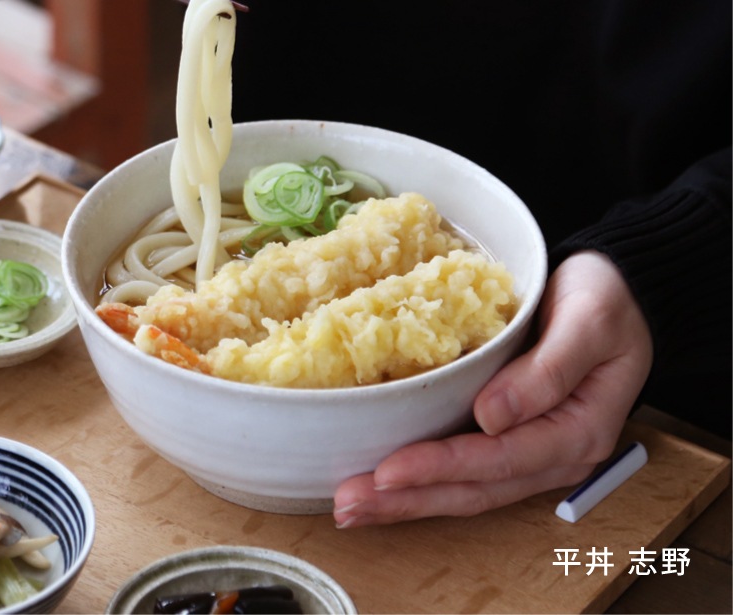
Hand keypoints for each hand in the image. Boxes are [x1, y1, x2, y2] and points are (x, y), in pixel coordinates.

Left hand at [333, 250, 653, 526]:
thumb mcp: (590, 321)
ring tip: (349, 507)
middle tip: (347, 503)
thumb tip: (492, 416)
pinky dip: (418, 482)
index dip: (440, 468)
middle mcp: (552, 456)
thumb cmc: (605, 300)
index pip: (498, 459)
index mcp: (577, 433)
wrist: (616, 292)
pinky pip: (461, 473)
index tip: (388, 471)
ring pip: (463, 491)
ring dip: (404, 501)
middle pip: (473, 490)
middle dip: (407, 500)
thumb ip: (547, 370)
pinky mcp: (507, 442)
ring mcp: (529, 455)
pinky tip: (378, 486)